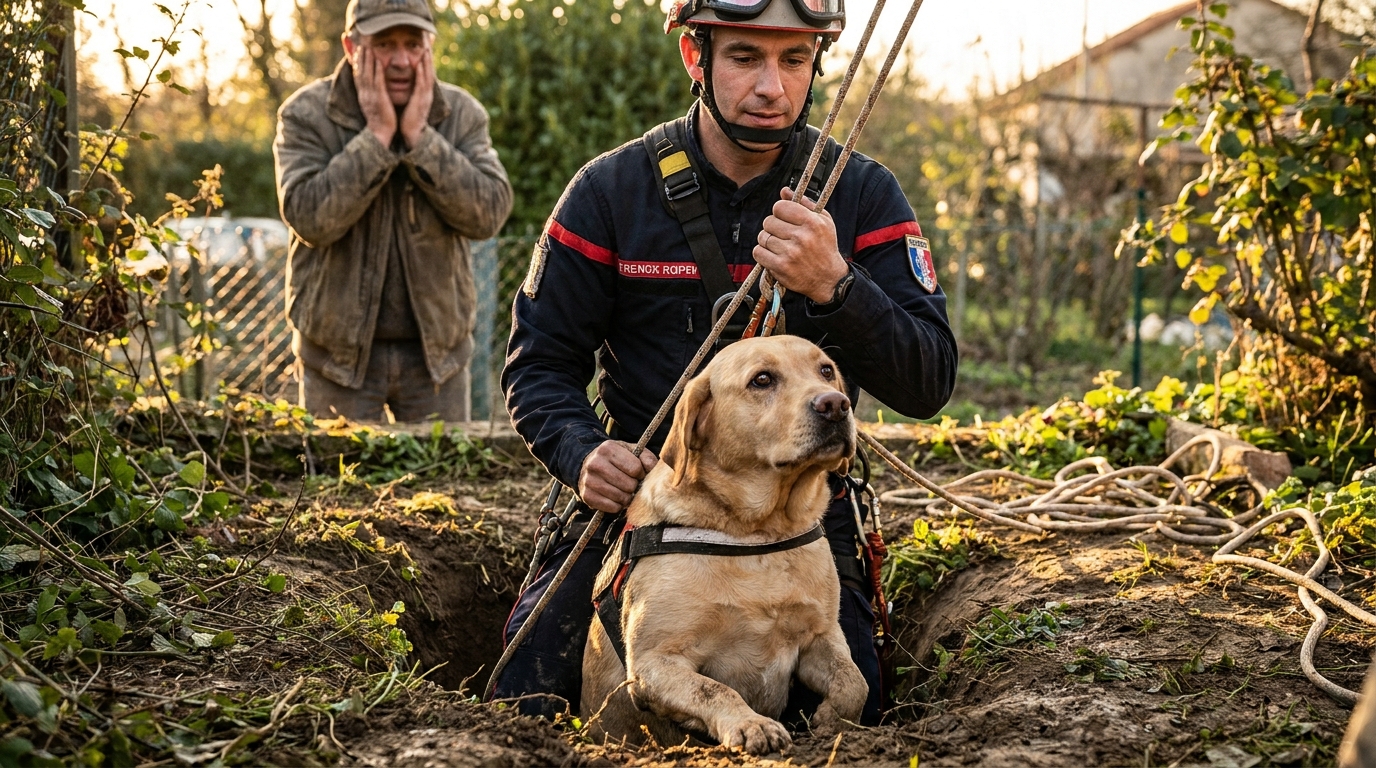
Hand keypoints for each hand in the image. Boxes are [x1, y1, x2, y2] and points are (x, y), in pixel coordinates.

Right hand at [352, 45, 395, 146]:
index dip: (357, 64)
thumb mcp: (372, 107)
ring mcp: (371, 95)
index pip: (358, 76)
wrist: (379, 135)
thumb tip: (370, 91)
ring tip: (368, 47)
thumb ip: (371, 97)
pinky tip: (379, 60)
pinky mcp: (379, 98)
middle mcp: (364, 94)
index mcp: (363, 96)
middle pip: (360, 72)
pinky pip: (378, 82)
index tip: (357, 52)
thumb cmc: (379, 122)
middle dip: (360, 57)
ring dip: (367, 59)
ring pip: (367, 74)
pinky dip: (377, 70)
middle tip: (360, 44)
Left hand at [400, 45, 434, 149]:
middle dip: (429, 60)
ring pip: (427, 76)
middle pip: (429, 73)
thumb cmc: (409, 122)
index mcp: (423, 96)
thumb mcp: (411, 106)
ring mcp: (425, 97)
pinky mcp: (421, 100)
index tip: (424, 53)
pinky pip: (422, 83)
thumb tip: (407, 90)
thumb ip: (411, 97)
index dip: (426, 64)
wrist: (413, 136)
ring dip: (427, 62)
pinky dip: (422, 72)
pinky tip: (420, 63)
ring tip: (426, 50)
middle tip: (427, 46)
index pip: (425, 77)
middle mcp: (426, 95)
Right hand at [579, 441, 657, 513]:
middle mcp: (596, 464)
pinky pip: (612, 507)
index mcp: (608, 449)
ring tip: (623, 490)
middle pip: (629, 485)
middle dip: (633, 486)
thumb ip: (646, 457)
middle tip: (630, 483)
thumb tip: (653, 469)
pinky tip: (615, 497)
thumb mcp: (630, 450)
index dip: (640, 473)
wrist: (587, 465)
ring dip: (627, 497)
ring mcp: (589, 481)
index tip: (637, 473)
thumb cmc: (614, 459)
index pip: (635, 468)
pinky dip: (617, 505)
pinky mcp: (587, 496)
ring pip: (621, 497)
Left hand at [753, 188, 848, 302]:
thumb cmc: (825, 247)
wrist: (829, 279)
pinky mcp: (781, 267)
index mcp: (812, 222)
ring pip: (762, 237)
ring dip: (767, 241)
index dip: (779, 212)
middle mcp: (802, 237)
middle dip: (773, 227)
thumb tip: (784, 191)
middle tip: (782, 235)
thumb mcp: (823, 221)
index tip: (784, 219)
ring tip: (780, 246)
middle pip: (768, 222)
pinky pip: (758, 252)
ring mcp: (790, 253)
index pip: (780, 207)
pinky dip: (762, 253)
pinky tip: (773, 255)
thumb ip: (804, 204)